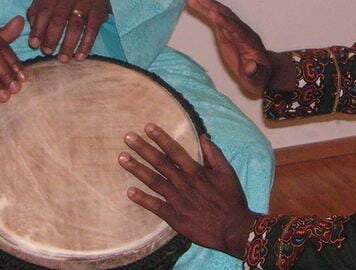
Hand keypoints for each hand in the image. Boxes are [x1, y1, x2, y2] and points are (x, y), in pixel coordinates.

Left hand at [26, 0, 110, 61]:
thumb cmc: (62, 0)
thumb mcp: (47, 0)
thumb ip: (36, 15)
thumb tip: (34, 38)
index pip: (44, 10)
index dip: (38, 28)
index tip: (34, 45)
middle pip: (59, 18)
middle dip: (52, 37)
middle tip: (47, 52)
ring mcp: (86, 1)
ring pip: (76, 25)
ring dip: (69, 44)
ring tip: (63, 59)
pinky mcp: (99, 10)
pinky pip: (92, 30)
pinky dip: (86, 44)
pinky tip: (80, 56)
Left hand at [119, 125, 258, 258]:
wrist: (233, 229)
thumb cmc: (231, 199)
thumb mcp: (227, 172)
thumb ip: (214, 154)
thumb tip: (203, 136)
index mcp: (196, 171)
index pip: (174, 150)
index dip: (161, 138)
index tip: (147, 127)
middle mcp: (184, 183)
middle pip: (160, 163)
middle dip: (143, 149)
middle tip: (128, 138)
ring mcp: (177, 200)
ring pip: (154, 181)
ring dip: (137, 169)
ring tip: (122, 158)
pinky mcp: (175, 218)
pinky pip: (156, 206)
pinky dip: (142, 199)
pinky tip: (129, 192)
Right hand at [187, 0, 293, 94]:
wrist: (262, 73)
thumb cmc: (259, 77)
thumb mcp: (258, 78)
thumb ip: (254, 72)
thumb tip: (251, 66)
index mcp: (250, 41)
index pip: (237, 30)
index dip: (225, 22)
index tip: (214, 15)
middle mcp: (242, 32)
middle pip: (228, 16)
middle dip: (214, 6)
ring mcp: (234, 31)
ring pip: (221, 14)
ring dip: (208, 5)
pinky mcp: (226, 33)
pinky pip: (215, 19)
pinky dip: (205, 11)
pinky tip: (195, 4)